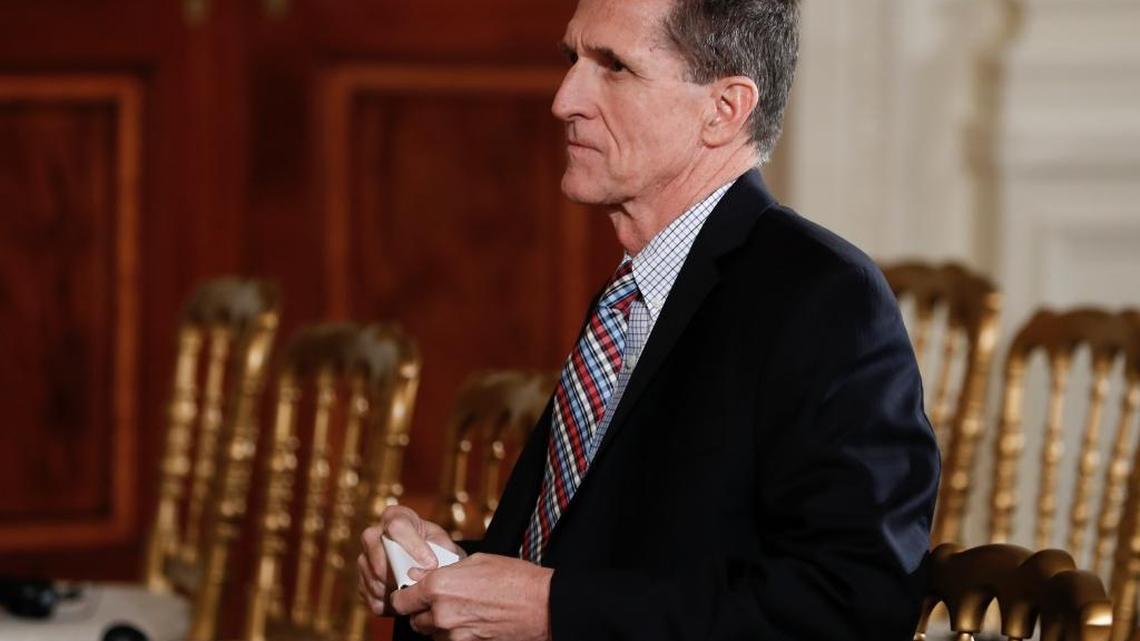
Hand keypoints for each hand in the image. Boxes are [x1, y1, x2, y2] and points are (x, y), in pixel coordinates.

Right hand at [357, 505, 464, 616]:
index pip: (396, 526)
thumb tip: (429, 570)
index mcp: (395, 517)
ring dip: (396, 591)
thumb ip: (440, 553)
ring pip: (373, 578)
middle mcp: (374, 535)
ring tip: (417, 594)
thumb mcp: (444, 545)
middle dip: (399, 572)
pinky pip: (372, 598)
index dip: (414, 546)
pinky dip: (392, 605)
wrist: (429, 566)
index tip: (432, 564)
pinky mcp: (362, 584)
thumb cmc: (438, 550)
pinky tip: (408, 601)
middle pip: (377, 552)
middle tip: (420, 584)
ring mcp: (365, 560)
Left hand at [391, 553, 552, 640]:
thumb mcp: (476, 562)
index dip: (404, 597)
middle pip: (414, 620)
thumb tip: (422, 575)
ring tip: (460, 611)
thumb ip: (444, 570)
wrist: (542, 605)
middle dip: (422, 611)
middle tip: (439, 601)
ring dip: (438, 625)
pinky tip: (471, 623)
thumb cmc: (513, 578)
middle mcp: (441, 613)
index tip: (410, 594)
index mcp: (439, 586)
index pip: (401, 600)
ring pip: (431, 634)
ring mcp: (454, 634)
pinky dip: (454, 635)